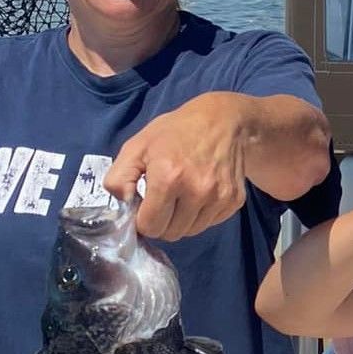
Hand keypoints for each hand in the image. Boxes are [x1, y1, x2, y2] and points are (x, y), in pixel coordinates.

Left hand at [105, 93, 248, 240]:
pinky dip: (201, 215)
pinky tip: (199, 193)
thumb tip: (122, 203)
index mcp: (168, 177)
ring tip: (182, 196)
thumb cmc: (175, 132)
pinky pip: (210, 223)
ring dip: (182, 220)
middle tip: (163, 200)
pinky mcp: (234, 200)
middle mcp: (197, 191)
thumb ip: (118, 177)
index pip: (150, 226)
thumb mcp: (137, 146)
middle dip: (162, 221)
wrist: (221, 120)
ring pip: (191, 231)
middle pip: (171, 233)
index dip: (142, 218)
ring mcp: (219, 197)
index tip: (145, 205)